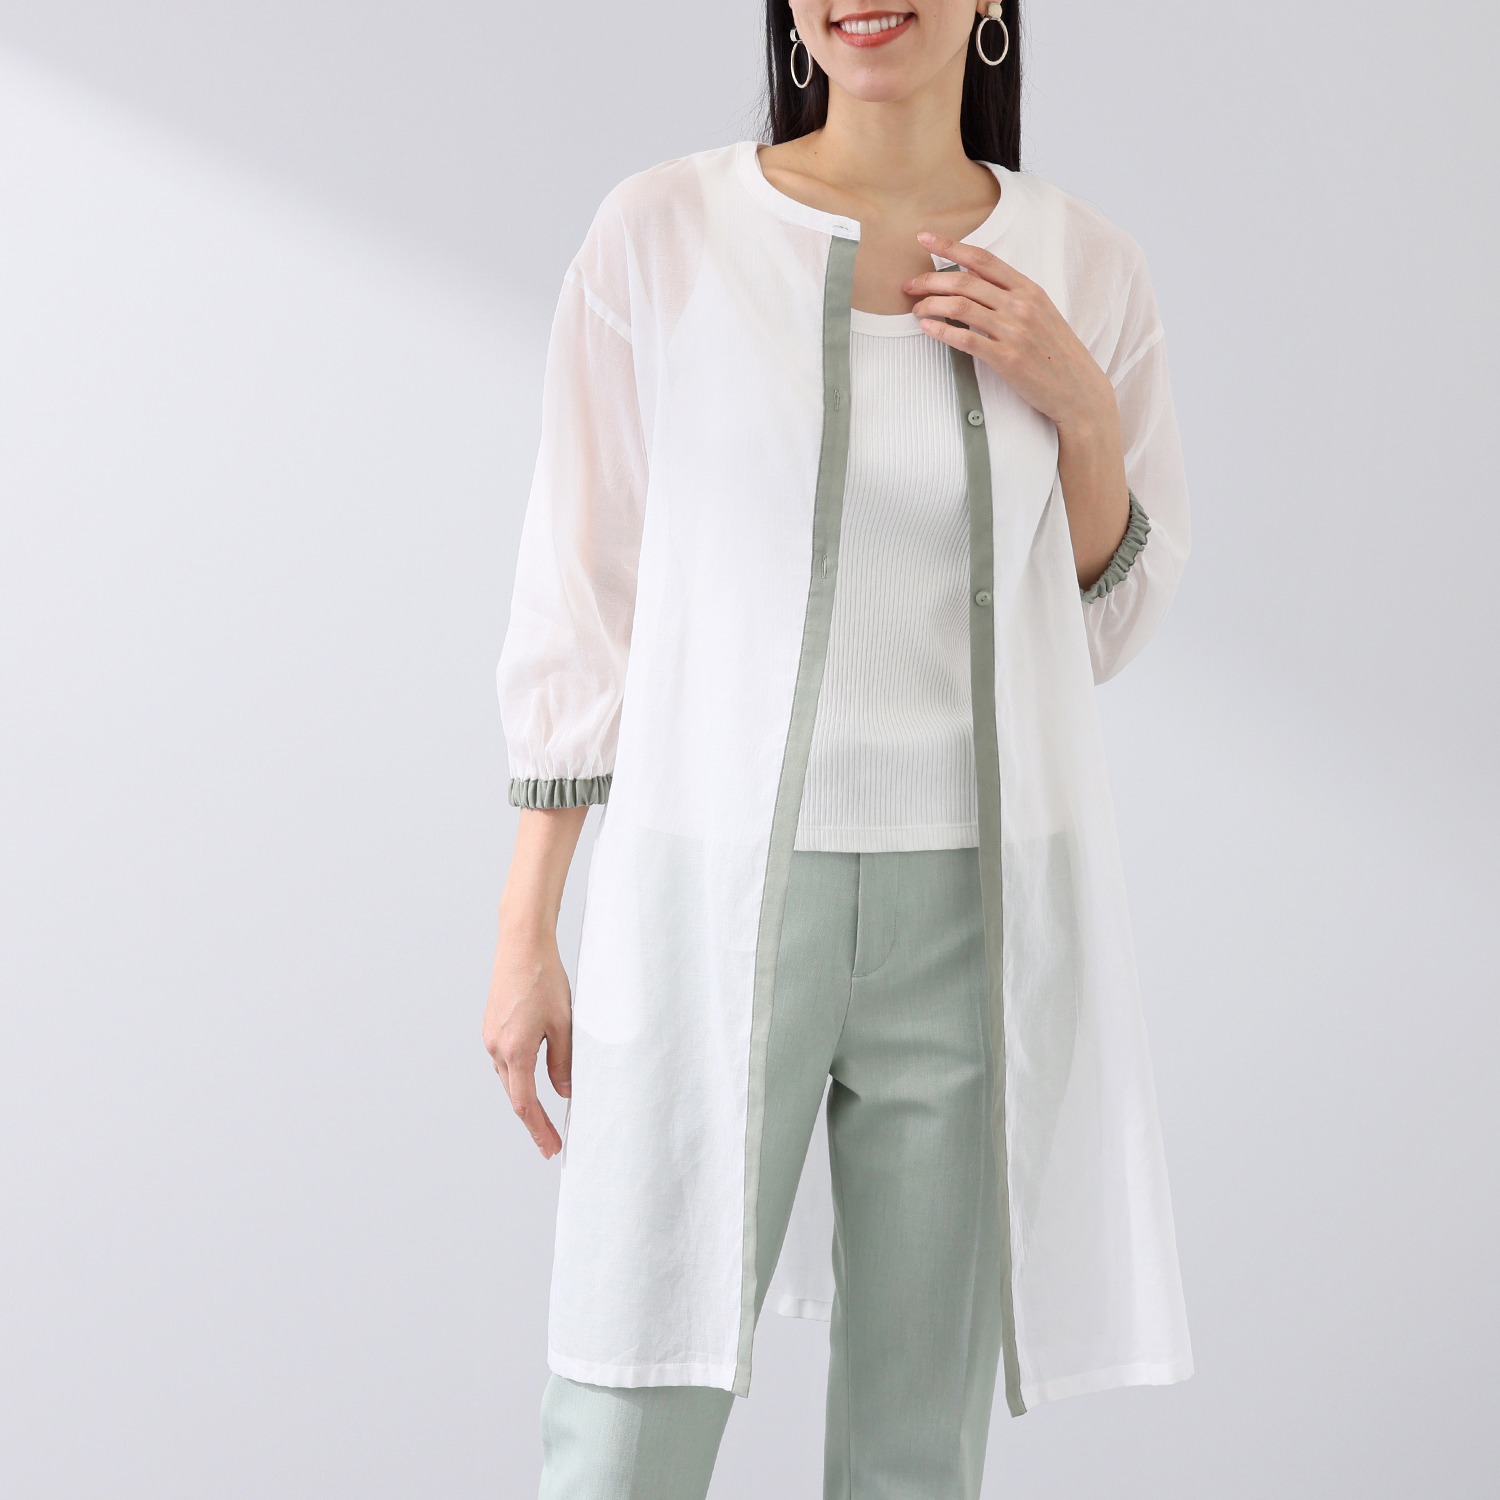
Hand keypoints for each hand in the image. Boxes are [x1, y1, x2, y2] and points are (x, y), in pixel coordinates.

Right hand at [482, 924, 572, 1158]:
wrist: (521, 945)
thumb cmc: (544, 979)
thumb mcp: (564, 1024)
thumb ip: (563, 1062)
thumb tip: (562, 1091)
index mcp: (515, 1051)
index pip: (526, 1104)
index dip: (539, 1129)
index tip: (551, 1148)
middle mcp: (496, 1047)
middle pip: (514, 1096)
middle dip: (533, 1121)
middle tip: (550, 1142)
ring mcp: (490, 1037)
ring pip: (509, 1079)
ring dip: (525, 1098)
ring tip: (544, 1116)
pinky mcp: (491, 1026)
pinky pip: (505, 1061)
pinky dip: (518, 1076)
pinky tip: (532, 1079)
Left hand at [904, 232, 1114, 433]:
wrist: (1078, 388)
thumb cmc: (1056, 352)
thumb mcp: (1040, 313)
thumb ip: (1010, 295)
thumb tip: (972, 280)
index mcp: (1029, 289)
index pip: (983, 259)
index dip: (950, 246)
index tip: (924, 239)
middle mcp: (1021, 305)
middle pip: (964, 282)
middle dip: (930, 280)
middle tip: (910, 285)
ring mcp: (1014, 331)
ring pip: (960, 307)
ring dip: (930, 305)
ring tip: (916, 309)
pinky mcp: (1007, 359)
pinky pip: (965, 339)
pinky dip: (940, 331)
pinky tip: (927, 328)